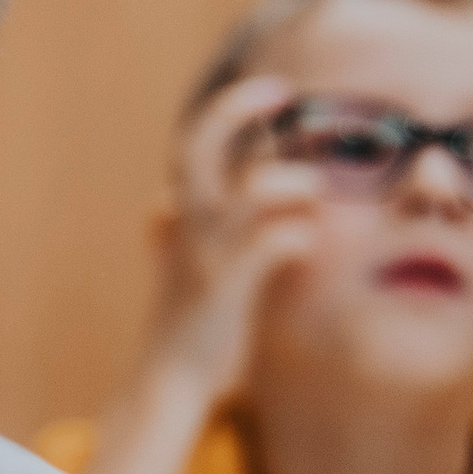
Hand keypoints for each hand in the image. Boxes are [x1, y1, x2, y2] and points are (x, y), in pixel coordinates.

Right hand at [140, 72, 319, 400]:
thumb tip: (160, 204)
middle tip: (281, 92)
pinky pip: (273, 243)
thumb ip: (178, 232)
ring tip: (312, 192)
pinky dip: (298, 236)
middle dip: (238, 110)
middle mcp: (184, 225)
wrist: (168, 381)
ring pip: (250, 190)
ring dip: (292, 183)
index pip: (192, 144)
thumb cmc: (184, 323)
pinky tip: (305, 247)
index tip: (272, 92)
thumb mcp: (173, 268)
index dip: (229, 110)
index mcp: (176, 216)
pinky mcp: (226, 287)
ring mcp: (203, 253)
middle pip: (199, 145)